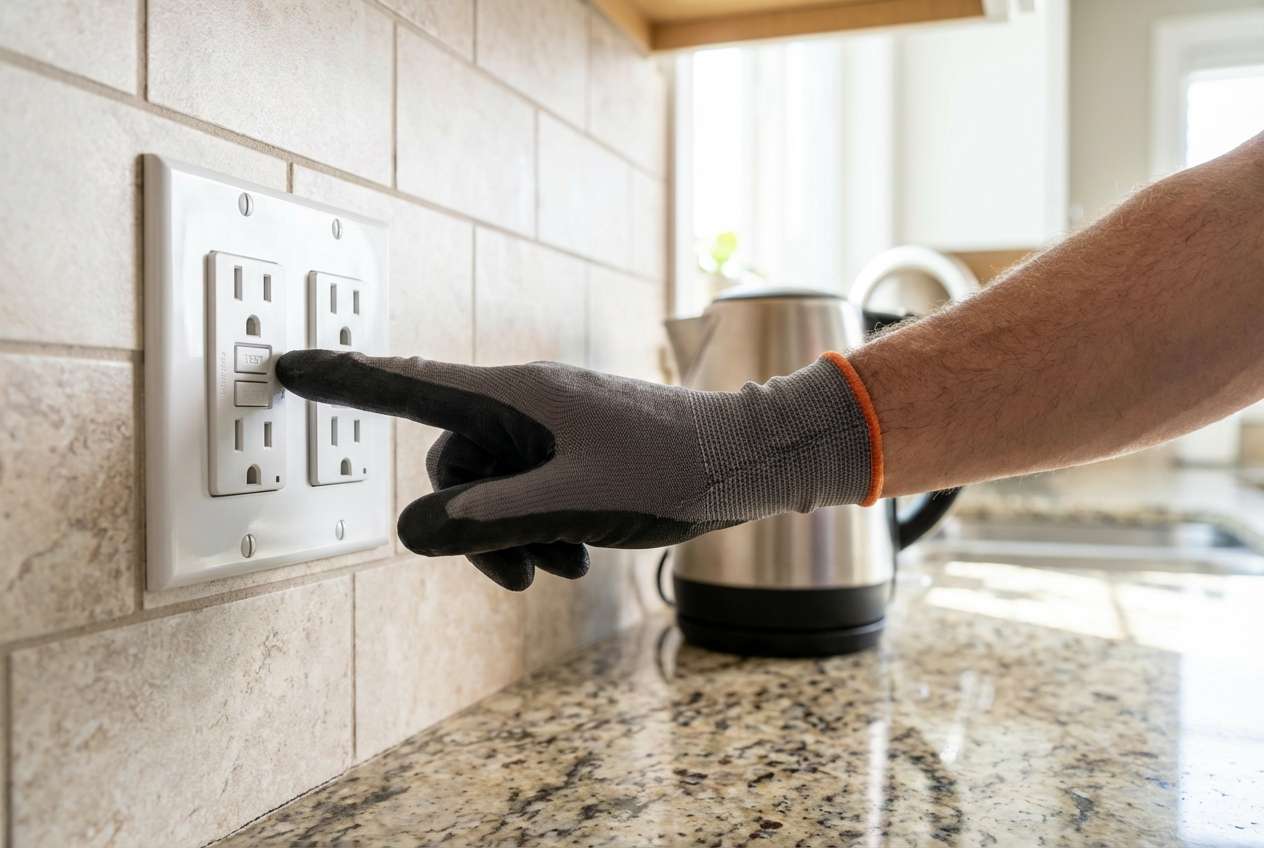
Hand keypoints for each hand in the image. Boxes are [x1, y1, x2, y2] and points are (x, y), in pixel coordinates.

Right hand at [276, 351, 875, 589]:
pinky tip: (579, 555)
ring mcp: (554, 425)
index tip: (287, 363)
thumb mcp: (575, 504)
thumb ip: (490, 521)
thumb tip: (413, 531)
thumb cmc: (673, 468)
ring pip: (491, 487)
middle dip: (471, 527)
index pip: (408, 383)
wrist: (751, 460)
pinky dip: (540, 527)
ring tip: (561, 566)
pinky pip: (528, 489)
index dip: (344, 379)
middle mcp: (527, 403)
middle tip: (516, 573)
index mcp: (517, 395)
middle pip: (452, 465)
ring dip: (511, 536)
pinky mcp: (577, 447)